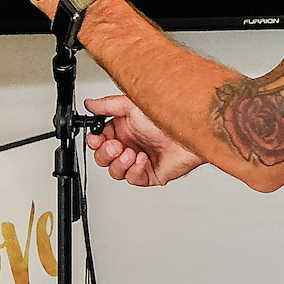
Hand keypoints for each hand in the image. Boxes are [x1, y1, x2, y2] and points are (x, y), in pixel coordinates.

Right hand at [83, 93, 202, 186]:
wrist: (192, 130)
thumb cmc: (171, 115)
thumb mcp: (132, 105)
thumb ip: (107, 106)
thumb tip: (90, 104)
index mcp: (124, 129)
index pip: (99, 141)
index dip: (94, 142)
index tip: (96, 139)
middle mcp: (131, 145)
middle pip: (103, 158)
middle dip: (105, 154)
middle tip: (115, 146)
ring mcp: (140, 161)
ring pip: (115, 172)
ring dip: (118, 163)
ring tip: (130, 153)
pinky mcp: (151, 174)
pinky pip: (133, 179)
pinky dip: (134, 170)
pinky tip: (141, 159)